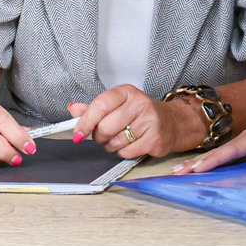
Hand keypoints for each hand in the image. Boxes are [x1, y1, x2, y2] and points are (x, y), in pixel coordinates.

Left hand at [69, 85, 200, 157]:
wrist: (171, 123)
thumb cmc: (140, 114)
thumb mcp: (118, 105)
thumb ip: (94, 108)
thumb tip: (73, 109)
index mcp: (127, 92)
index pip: (100, 105)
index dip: (85, 121)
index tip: (77, 134)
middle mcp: (139, 104)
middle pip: (105, 127)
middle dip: (99, 136)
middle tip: (104, 135)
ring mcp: (149, 122)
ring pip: (114, 142)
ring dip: (111, 145)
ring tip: (120, 138)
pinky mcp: (154, 139)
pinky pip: (126, 152)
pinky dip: (124, 152)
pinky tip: (131, 144)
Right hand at [174, 102, 245, 174]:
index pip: (233, 149)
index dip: (215, 159)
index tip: (197, 169)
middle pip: (219, 151)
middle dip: (198, 162)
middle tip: (176, 173)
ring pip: (220, 154)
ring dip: (200, 163)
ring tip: (179, 172)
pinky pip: (228, 157)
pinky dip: (212, 163)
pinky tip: (200, 171)